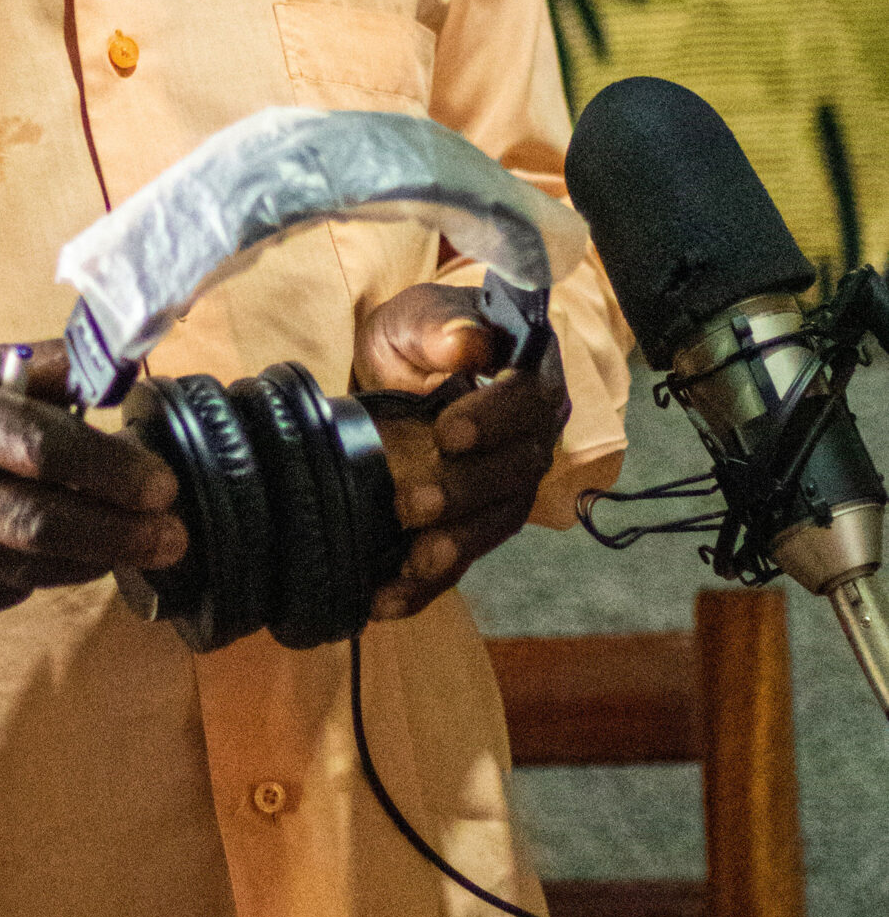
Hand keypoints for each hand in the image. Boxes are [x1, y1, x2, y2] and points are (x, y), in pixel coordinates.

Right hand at [0, 340, 187, 614]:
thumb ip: (37, 371)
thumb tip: (118, 372)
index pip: (36, 445)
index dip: (108, 469)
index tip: (161, 483)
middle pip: (38, 520)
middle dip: (120, 533)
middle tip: (172, 535)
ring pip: (26, 566)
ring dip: (95, 560)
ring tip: (138, 545)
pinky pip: (1, 591)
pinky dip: (43, 575)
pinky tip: (63, 553)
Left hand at [353, 284, 569, 622]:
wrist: (398, 371)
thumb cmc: (420, 335)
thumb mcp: (418, 314)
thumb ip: (440, 325)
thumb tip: (467, 343)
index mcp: (529, 380)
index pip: (528, 404)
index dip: (493, 422)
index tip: (448, 433)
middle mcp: (529, 439)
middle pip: (513, 475)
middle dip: (462, 494)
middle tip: (409, 503)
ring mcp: (503, 488)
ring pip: (492, 526)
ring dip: (452, 548)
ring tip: (411, 563)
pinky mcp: (471, 524)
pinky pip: (458, 562)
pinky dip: (423, 587)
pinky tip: (386, 601)